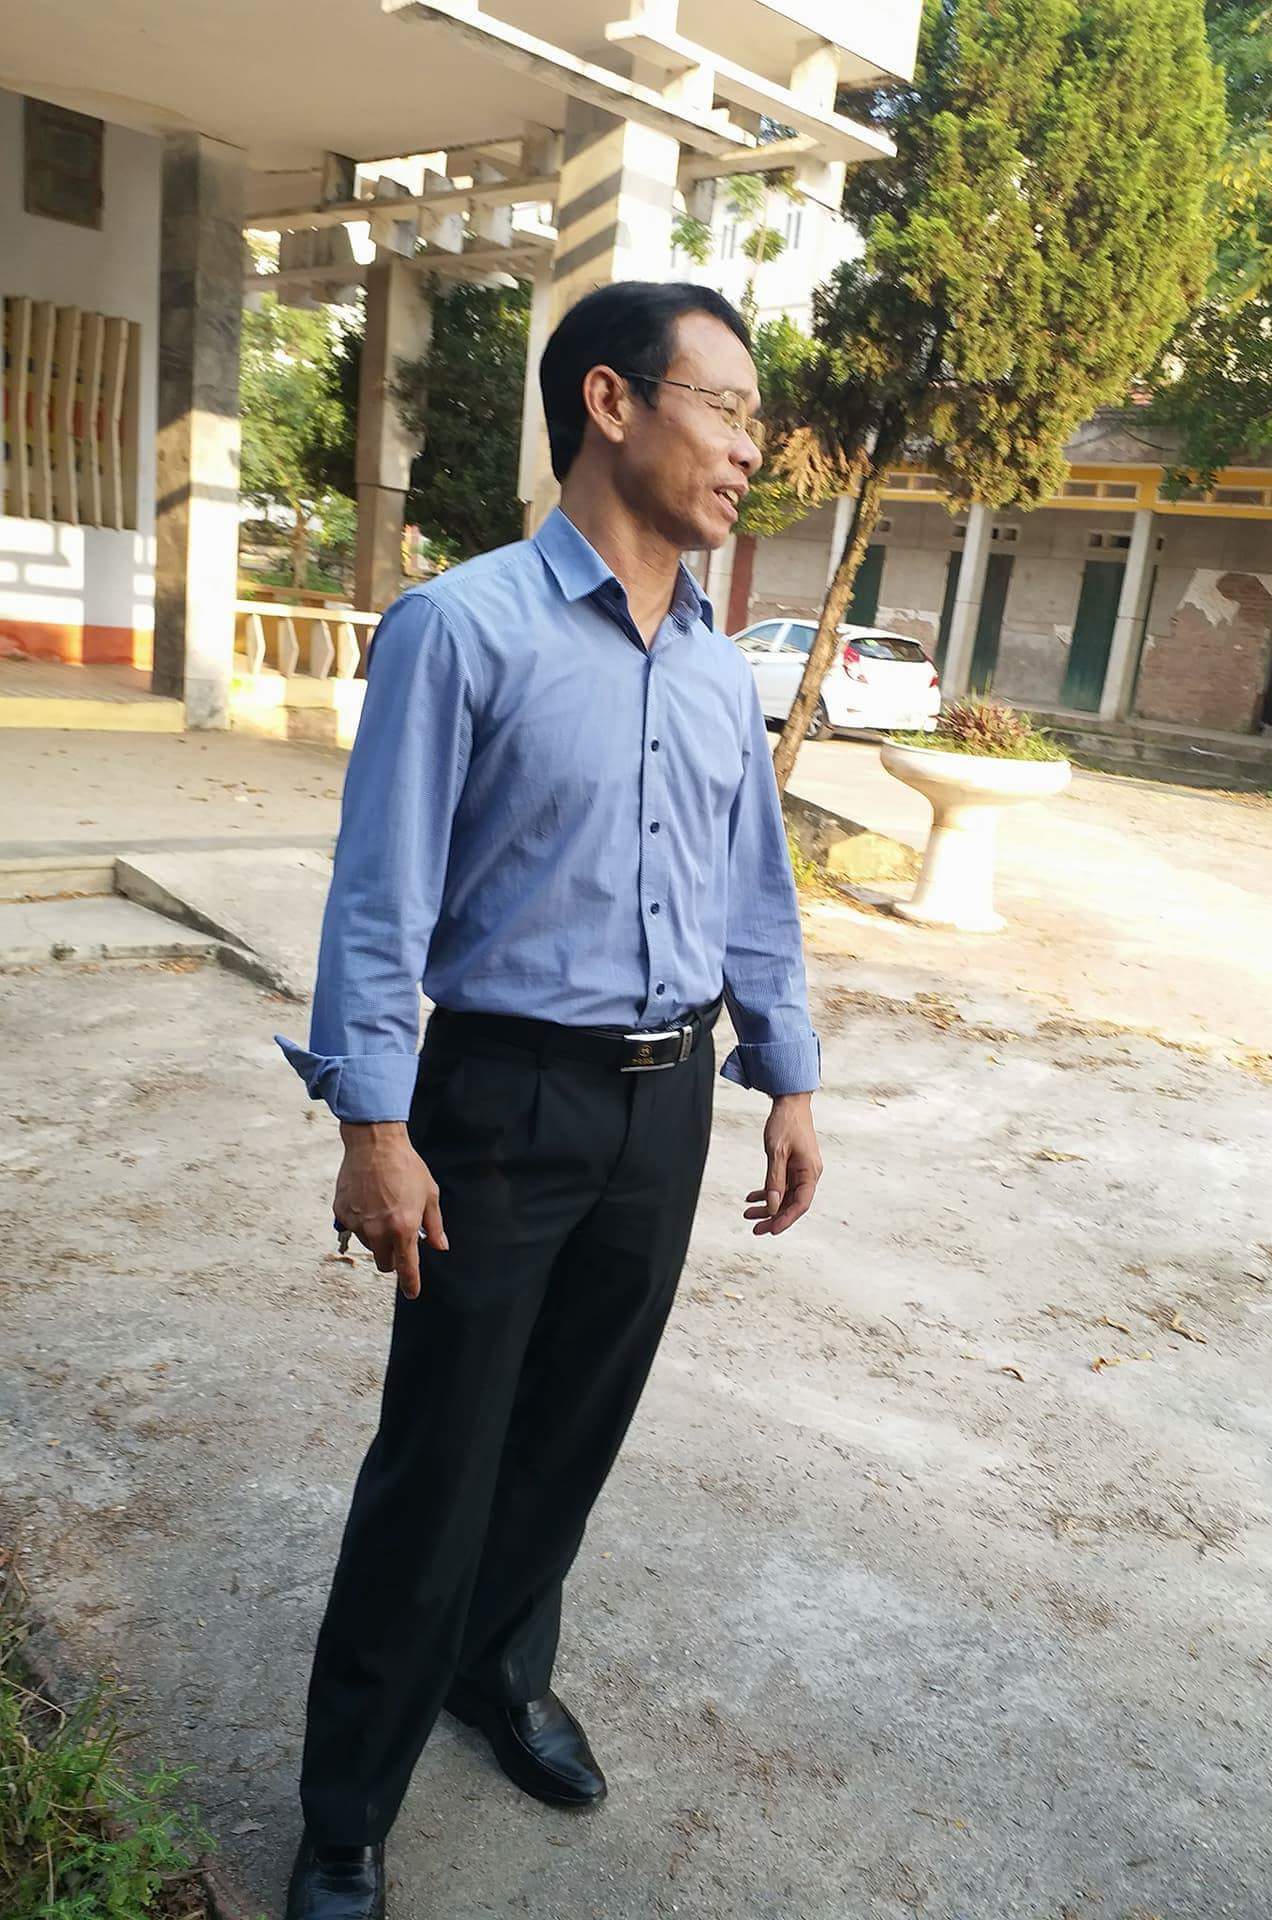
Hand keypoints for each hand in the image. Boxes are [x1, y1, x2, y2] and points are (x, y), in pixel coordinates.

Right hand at [334, 1121, 446, 1299]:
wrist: (374, 1144)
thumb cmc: (406, 1166)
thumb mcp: (430, 1195)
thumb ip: (435, 1226)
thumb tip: (440, 1246)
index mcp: (404, 1228)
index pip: (407, 1267)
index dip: (410, 1283)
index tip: (412, 1293)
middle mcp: (378, 1231)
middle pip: (384, 1263)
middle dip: (393, 1257)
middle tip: (398, 1236)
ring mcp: (357, 1224)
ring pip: (368, 1246)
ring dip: (377, 1238)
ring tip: (383, 1209)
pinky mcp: (342, 1214)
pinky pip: (352, 1229)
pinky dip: (361, 1222)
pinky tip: (368, 1202)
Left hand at [745, 1092, 821, 1236]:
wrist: (790, 1102)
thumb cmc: (786, 1123)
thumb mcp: (777, 1152)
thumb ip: (775, 1180)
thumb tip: (772, 1206)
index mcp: (810, 1172)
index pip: (800, 1204)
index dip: (785, 1219)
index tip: (770, 1230)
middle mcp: (808, 1174)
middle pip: (791, 1204)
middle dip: (773, 1217)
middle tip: (754, 1229)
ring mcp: (800, 1171)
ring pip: (784, 1196)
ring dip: (767, 1206)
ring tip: (748, 1214)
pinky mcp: (792, 1166)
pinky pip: (781, 1185)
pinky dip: (767, 1192)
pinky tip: (752, 1197)